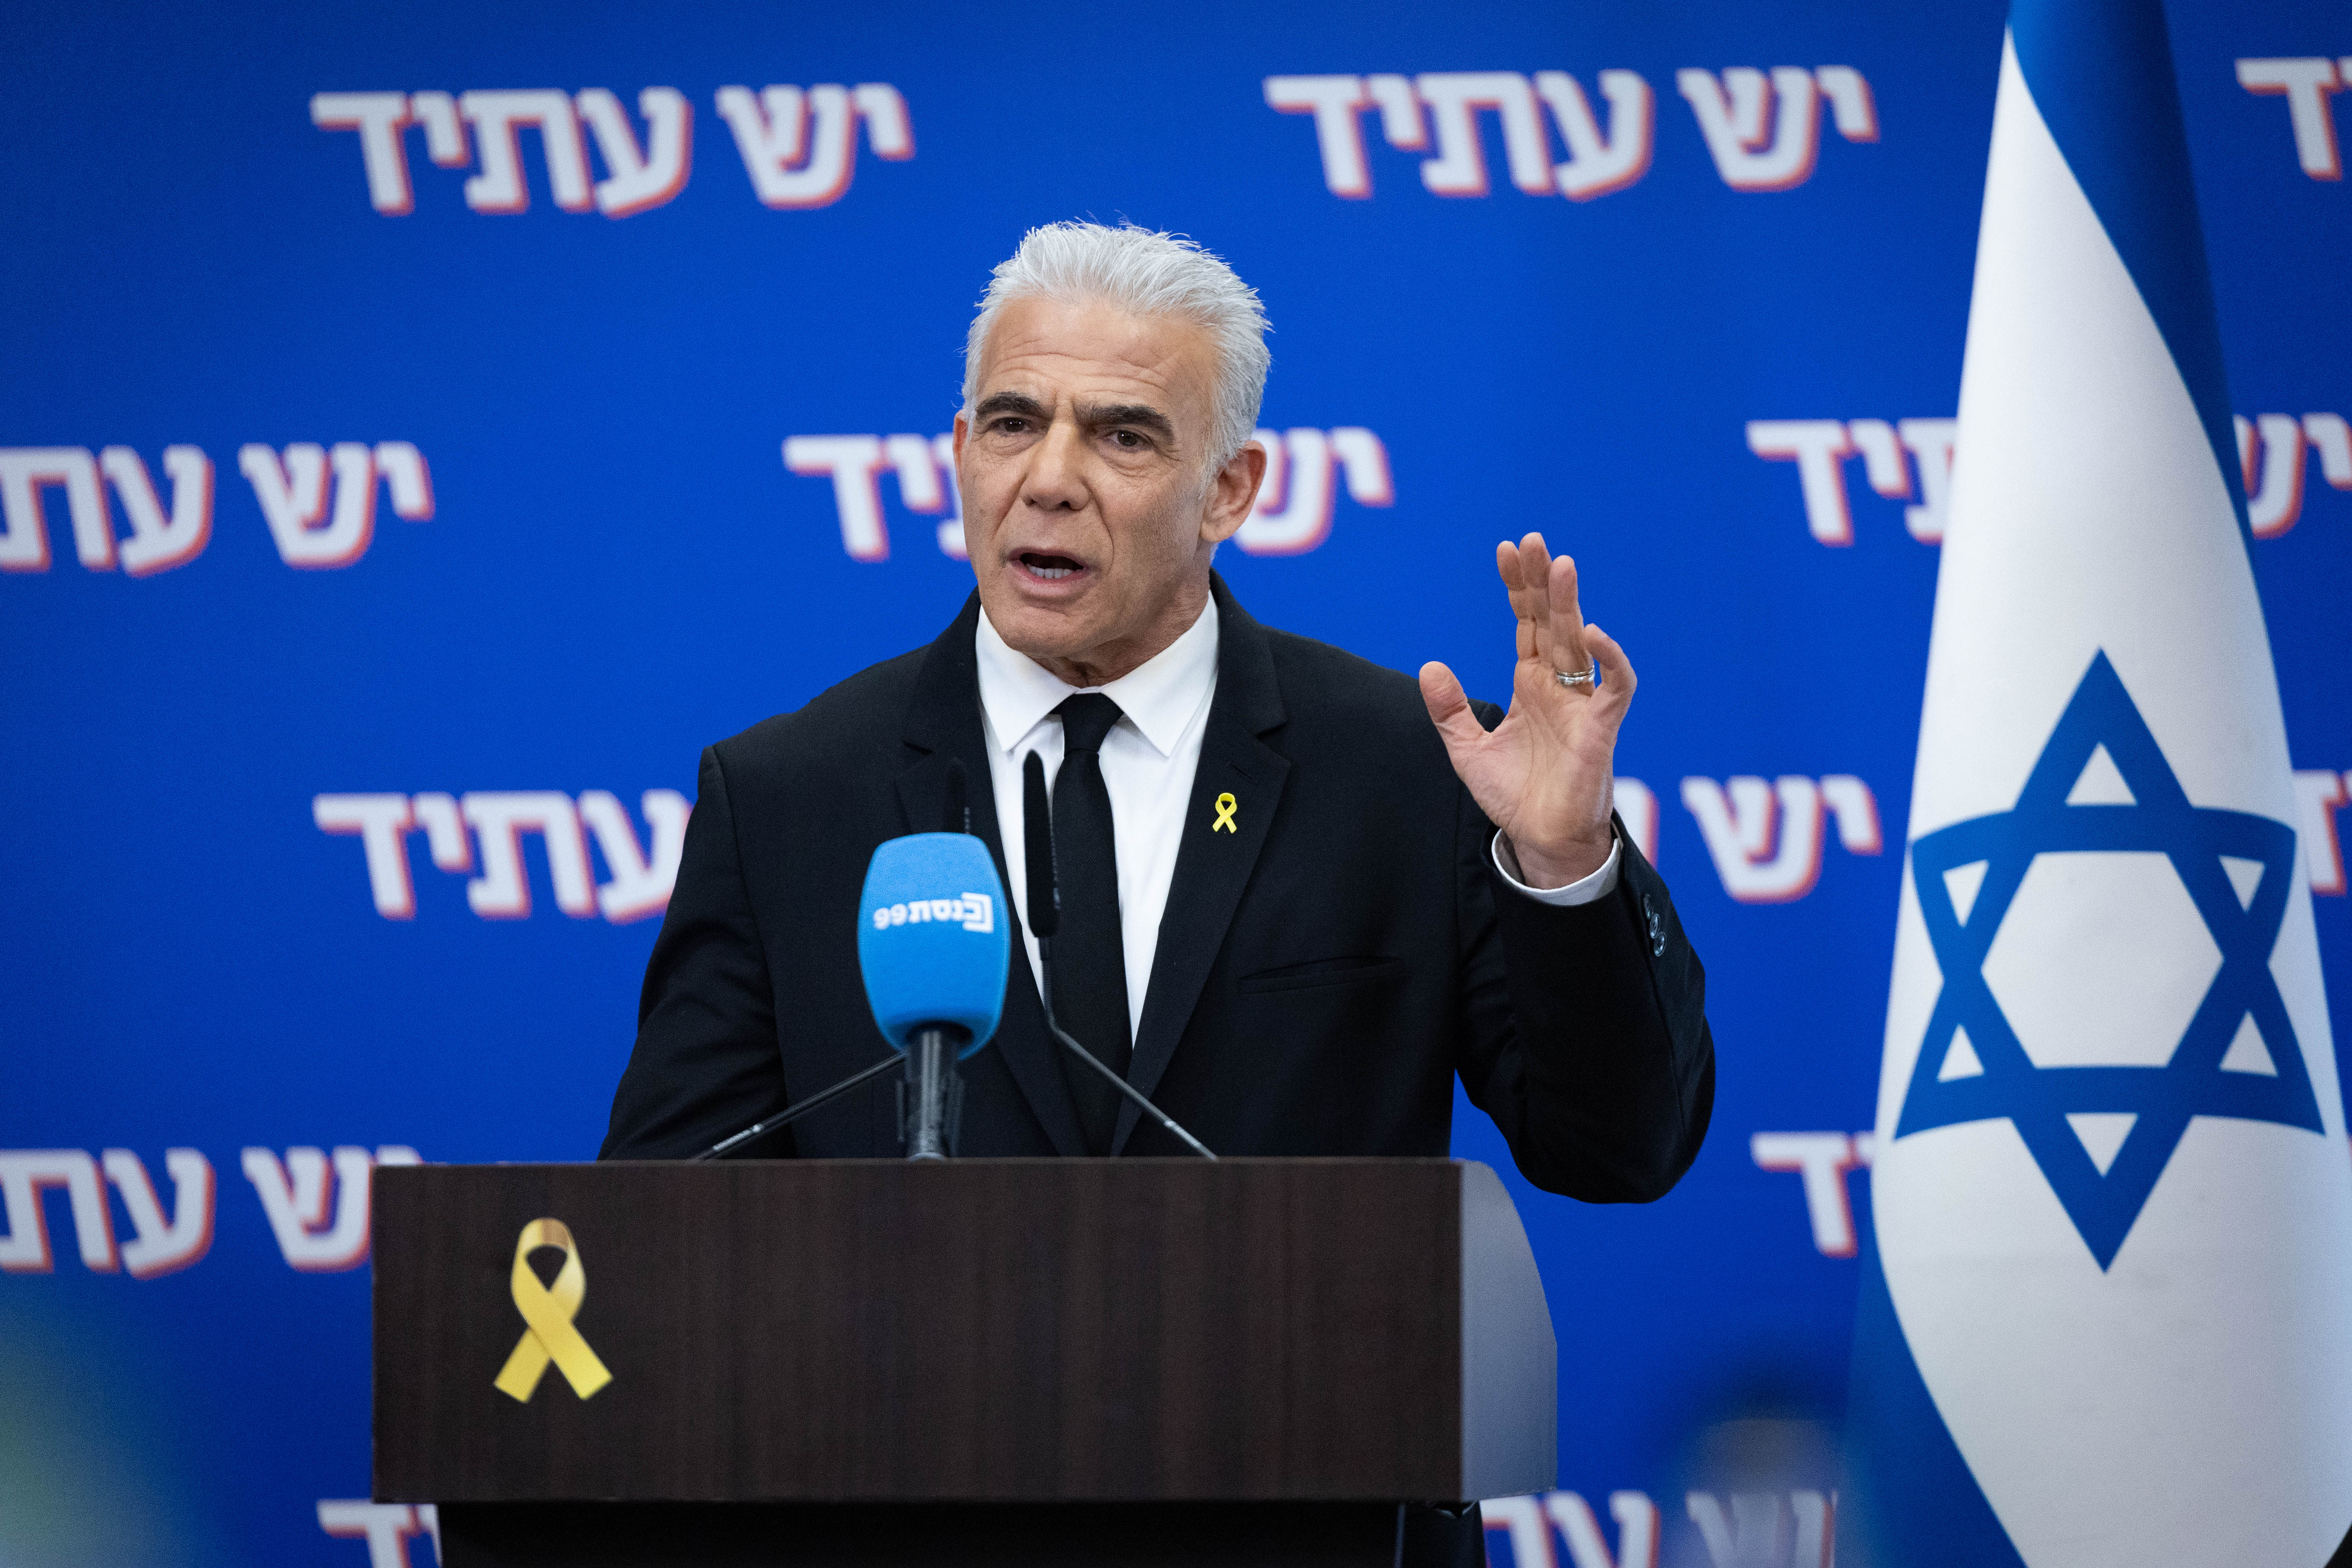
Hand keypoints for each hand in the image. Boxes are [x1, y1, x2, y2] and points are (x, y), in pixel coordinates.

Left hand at [1418, 532, 1635, 886]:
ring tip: (1560, 565)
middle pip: (1553, 620)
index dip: (1517, 587)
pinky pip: (1614, 686)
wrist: (1541, 841)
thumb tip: (1430, 667)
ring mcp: (1582, 704)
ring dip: (1571, 603)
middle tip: (1531, 541)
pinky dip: (1608, 659)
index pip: (1527, 622)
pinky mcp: (1601, 728)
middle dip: (1542, 580)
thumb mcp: (1467, 751)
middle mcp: (1559, 685)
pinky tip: (1591, 633)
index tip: (1505, 550)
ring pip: (1580, 642)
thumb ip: (1450, 710)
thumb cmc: (1514, 796)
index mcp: (1530, 683)